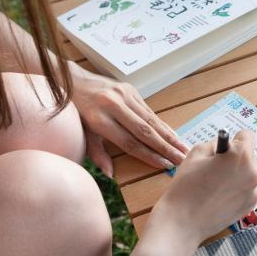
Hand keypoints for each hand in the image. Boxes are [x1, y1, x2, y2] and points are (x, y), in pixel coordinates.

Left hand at [71, 70, 187, 175]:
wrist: (73, 82)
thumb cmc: (76, 114)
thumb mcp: (82, 135)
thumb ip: (97, 154)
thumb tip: (110, 174)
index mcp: (100, 120)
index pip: (129, 142)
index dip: (148, 155)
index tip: (165, 165)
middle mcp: (114, 106)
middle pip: (144, 131)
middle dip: (165, 147)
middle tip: (181, 159)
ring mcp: (123, 95)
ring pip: (150, 119)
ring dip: (169, 135)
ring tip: (183, 148)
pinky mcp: (130, 89)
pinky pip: (148, 110)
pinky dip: (162, 124)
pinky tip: (173, 134)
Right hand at [151, 129, 256, 245]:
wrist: (182, 222)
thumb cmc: (186, 185)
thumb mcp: (196, 153)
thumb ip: (215, 145)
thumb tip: (225, 146)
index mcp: (241, 155)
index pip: (247, 136)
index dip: (234, 140)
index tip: (224, 149)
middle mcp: (254, 172)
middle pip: (248, 157)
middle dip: (234, 159)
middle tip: (215, 169)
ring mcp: (255, 191)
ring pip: (248, 174)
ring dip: (237, 175)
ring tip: (216, 185)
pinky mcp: (251, 206)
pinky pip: (247, 190)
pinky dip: (237, 190)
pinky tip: (219, 197)